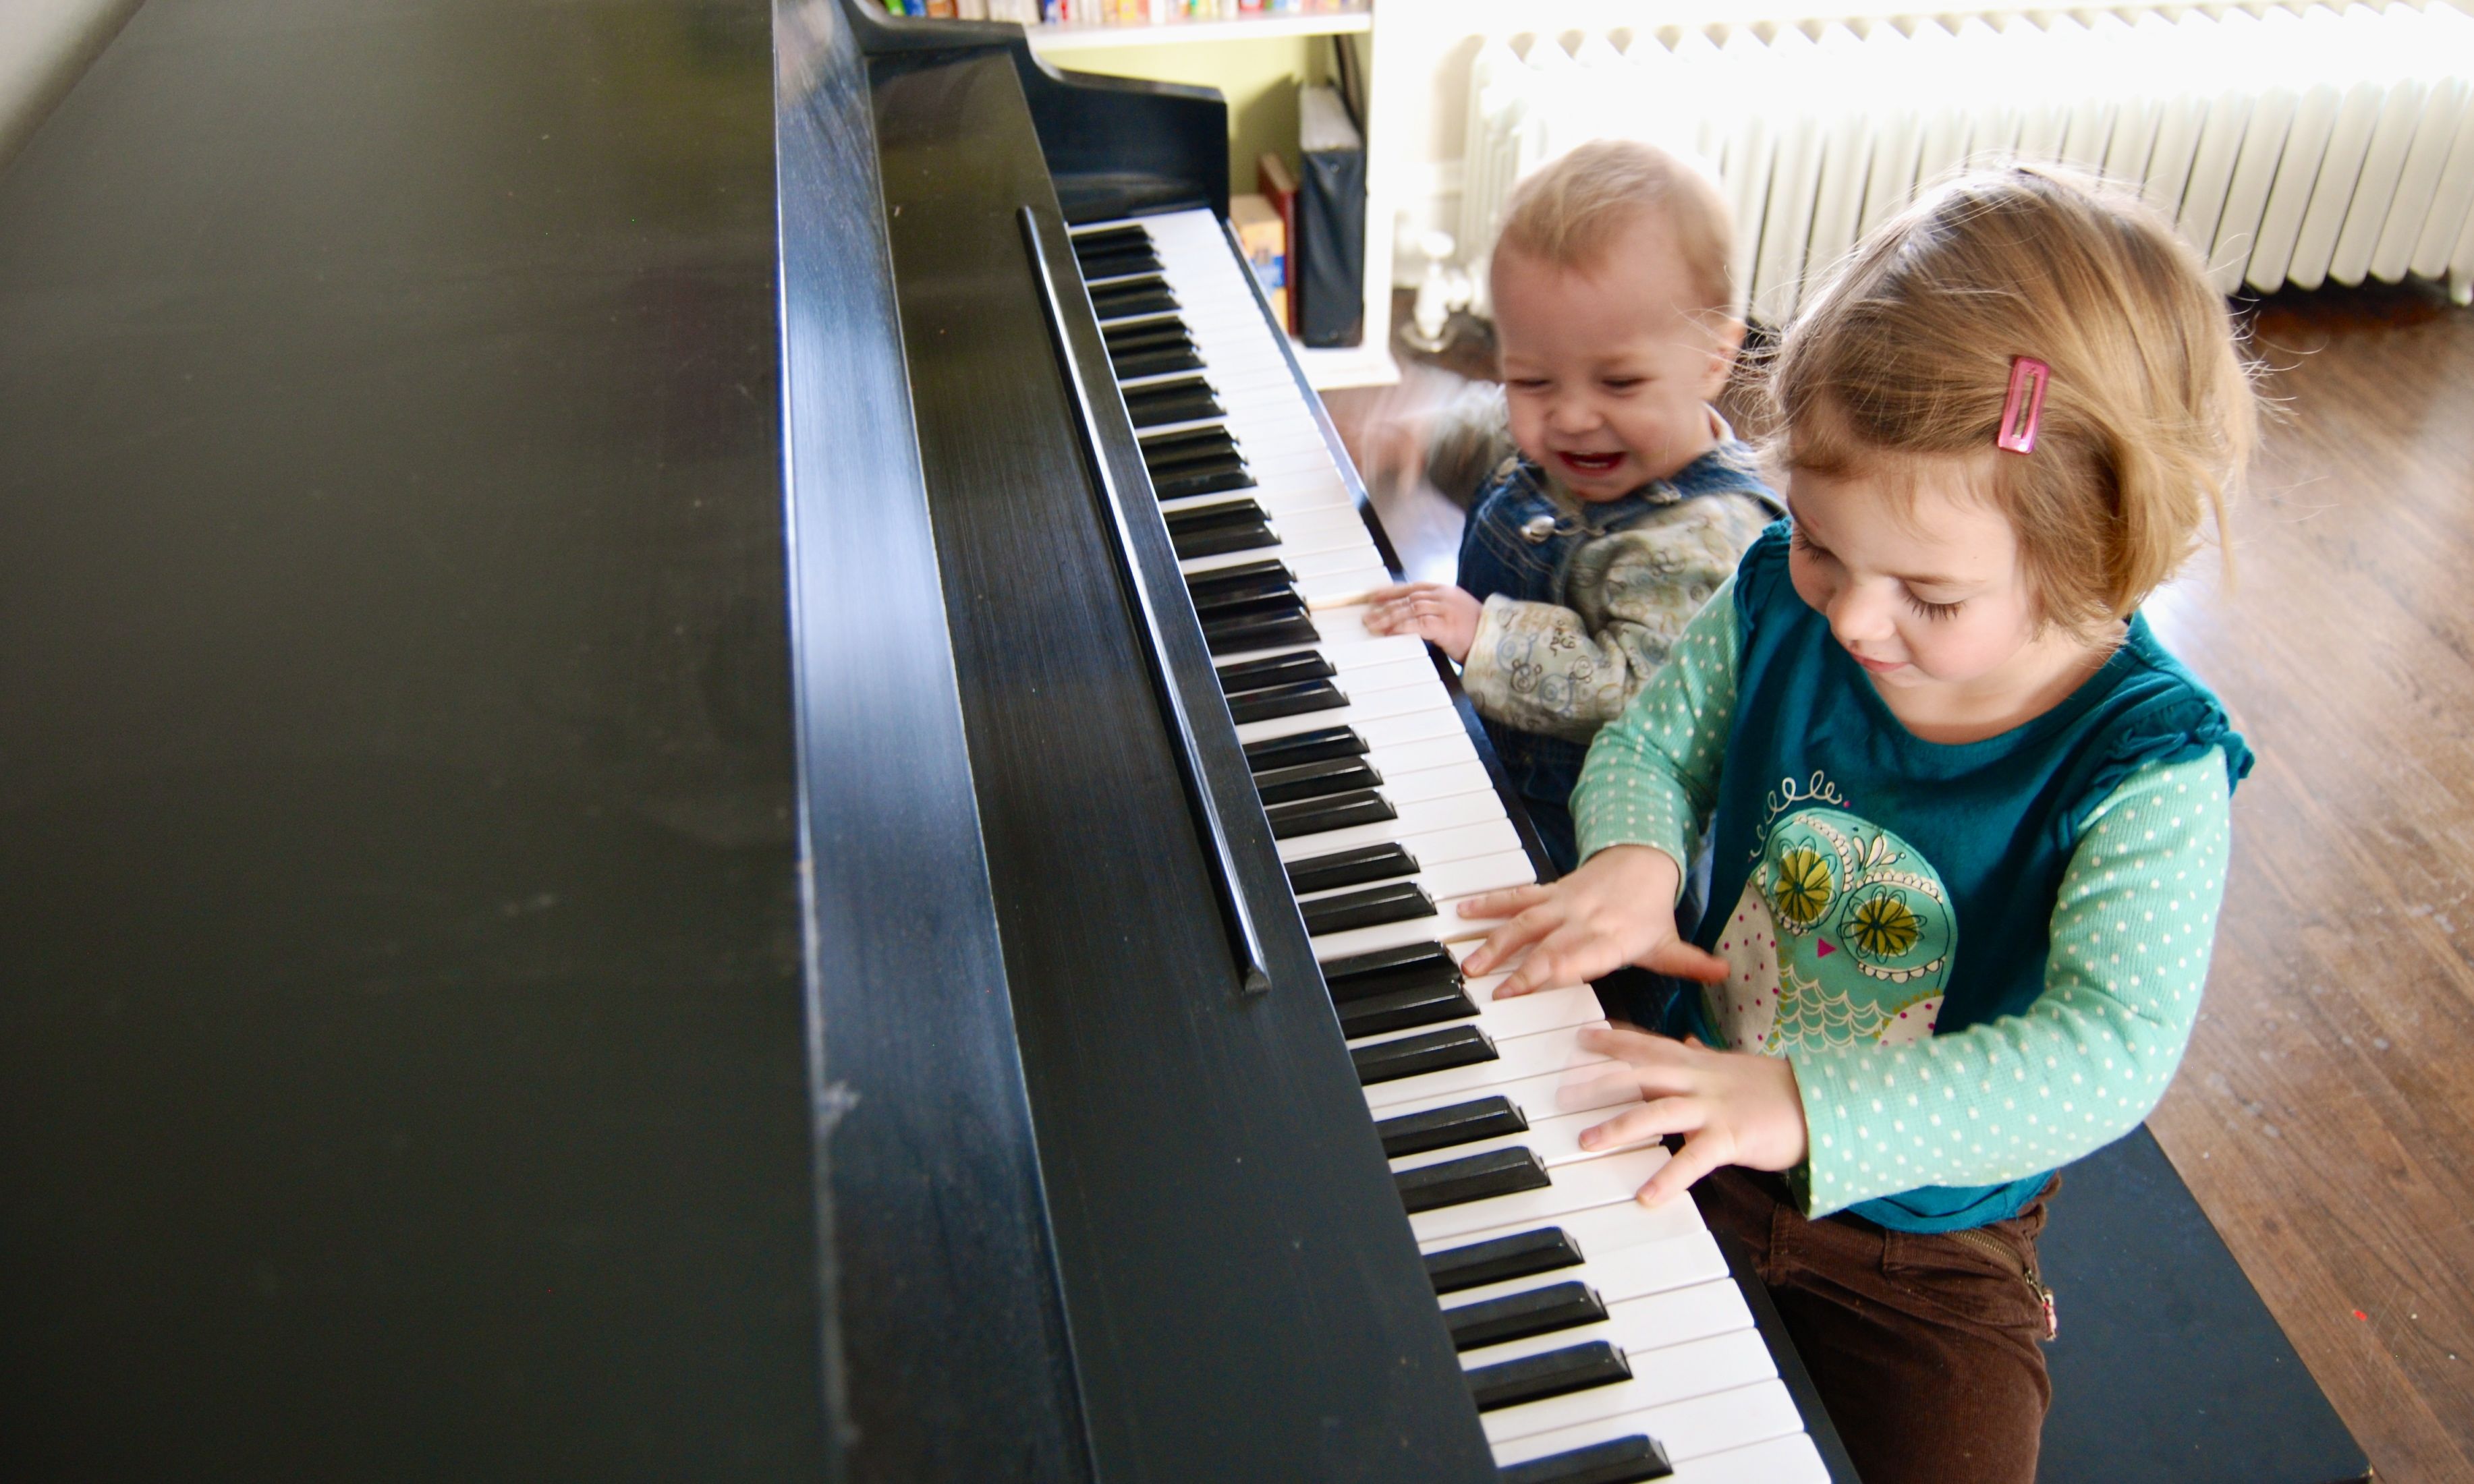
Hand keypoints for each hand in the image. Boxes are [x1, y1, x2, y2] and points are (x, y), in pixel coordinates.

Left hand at [1362, 582, 1481, 662]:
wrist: (1498, 641)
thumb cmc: (1475, 631)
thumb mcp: (1454, 614)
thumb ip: (1434, 611)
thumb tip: (1409, 616)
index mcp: (1445, 591)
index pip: (1411, 587)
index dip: (1390, 591)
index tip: (1372, 596)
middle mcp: (1444, 596)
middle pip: (1407, 598)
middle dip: (1384, 606)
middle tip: (1367, 615)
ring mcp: (1446, 610)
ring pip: (1410, 609)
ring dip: (1388, 617)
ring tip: (1373, 625)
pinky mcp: (1447, 627)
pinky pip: (1419, 624)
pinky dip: (1402, 627)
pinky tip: (1390, 632)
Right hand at [1458, 845, 1727, 996]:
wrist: (1640, 857)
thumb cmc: (1651, 910)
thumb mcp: (1671, 941)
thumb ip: (1691, 963)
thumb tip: (1726, 973)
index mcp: (1612, 936)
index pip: (1579, 957)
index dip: (1552, 972)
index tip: (1528, 990)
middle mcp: (1584, 919)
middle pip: (1546, 944)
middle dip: (1518, 966)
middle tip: (1491, 989)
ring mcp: (1563, 903)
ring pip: (1524, 920)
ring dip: (1495, 940)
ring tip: (1469, 960)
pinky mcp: (1549, 892)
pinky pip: (1517, 896)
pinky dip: (1489, 903)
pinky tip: (1463, 912)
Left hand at [1572, 1028, 1809, 1206]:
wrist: (1821, 1103)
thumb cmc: (1775, 1089)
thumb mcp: (1733, 1067)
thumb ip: (1705, 1057)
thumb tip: (1688, 1041)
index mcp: (1697, 1063)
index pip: (1646, 1046)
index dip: (1612, 1041)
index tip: (1579, 1038)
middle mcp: (1699, 1079)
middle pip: (1639, 1073)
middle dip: (1598, 1081)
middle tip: (1562, 1093)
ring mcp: (1714, 1107)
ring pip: (1658, 1110)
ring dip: (1620, 1126)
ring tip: (1588, 1142)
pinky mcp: (1732, 1137)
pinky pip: (1695, 1159)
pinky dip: (1670, 1177)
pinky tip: (1648, 1196)